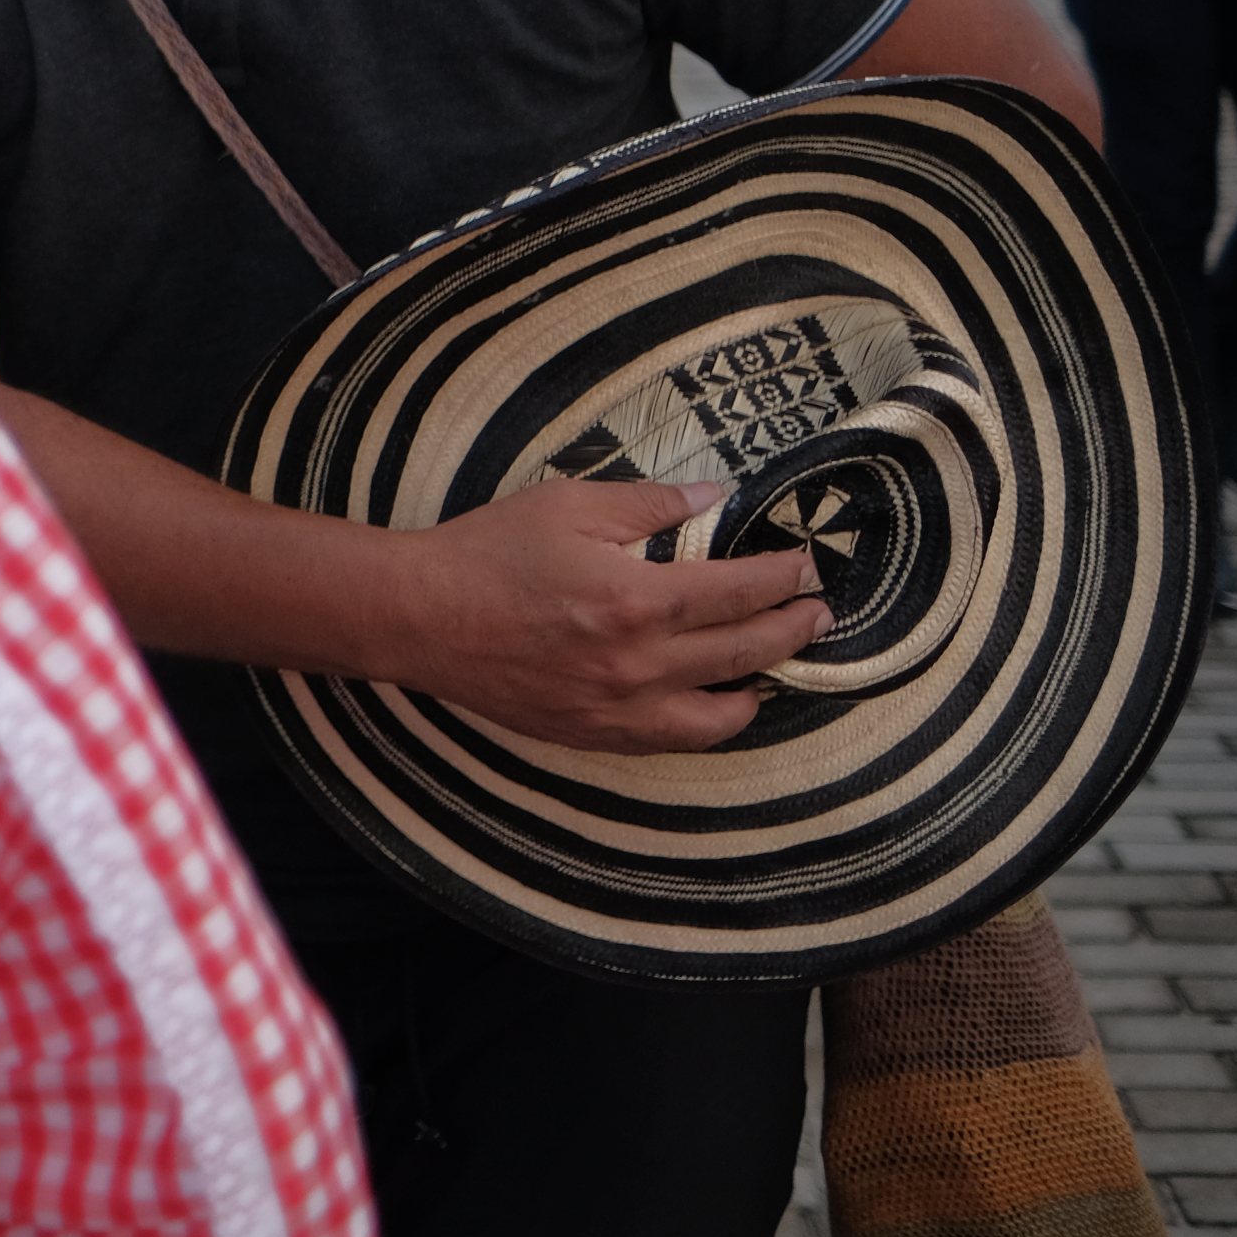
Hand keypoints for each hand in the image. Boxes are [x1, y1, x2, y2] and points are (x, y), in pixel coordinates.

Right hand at [384, 477, 825, 752]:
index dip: (782, 578)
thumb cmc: (486, 552)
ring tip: (779, 661)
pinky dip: (712, 720)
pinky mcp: (594, 735)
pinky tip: (721, 701)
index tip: (805, 566)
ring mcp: (617, 710)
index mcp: (635, 599)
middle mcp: (637, 665)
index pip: (738, 592)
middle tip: (818, 611)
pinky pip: (676, 739)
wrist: (419, 615)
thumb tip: (713, 497)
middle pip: (745, 652)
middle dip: (793, 628)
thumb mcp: (567, 503)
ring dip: (763, 684)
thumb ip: (648, 502)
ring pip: (722, 714)